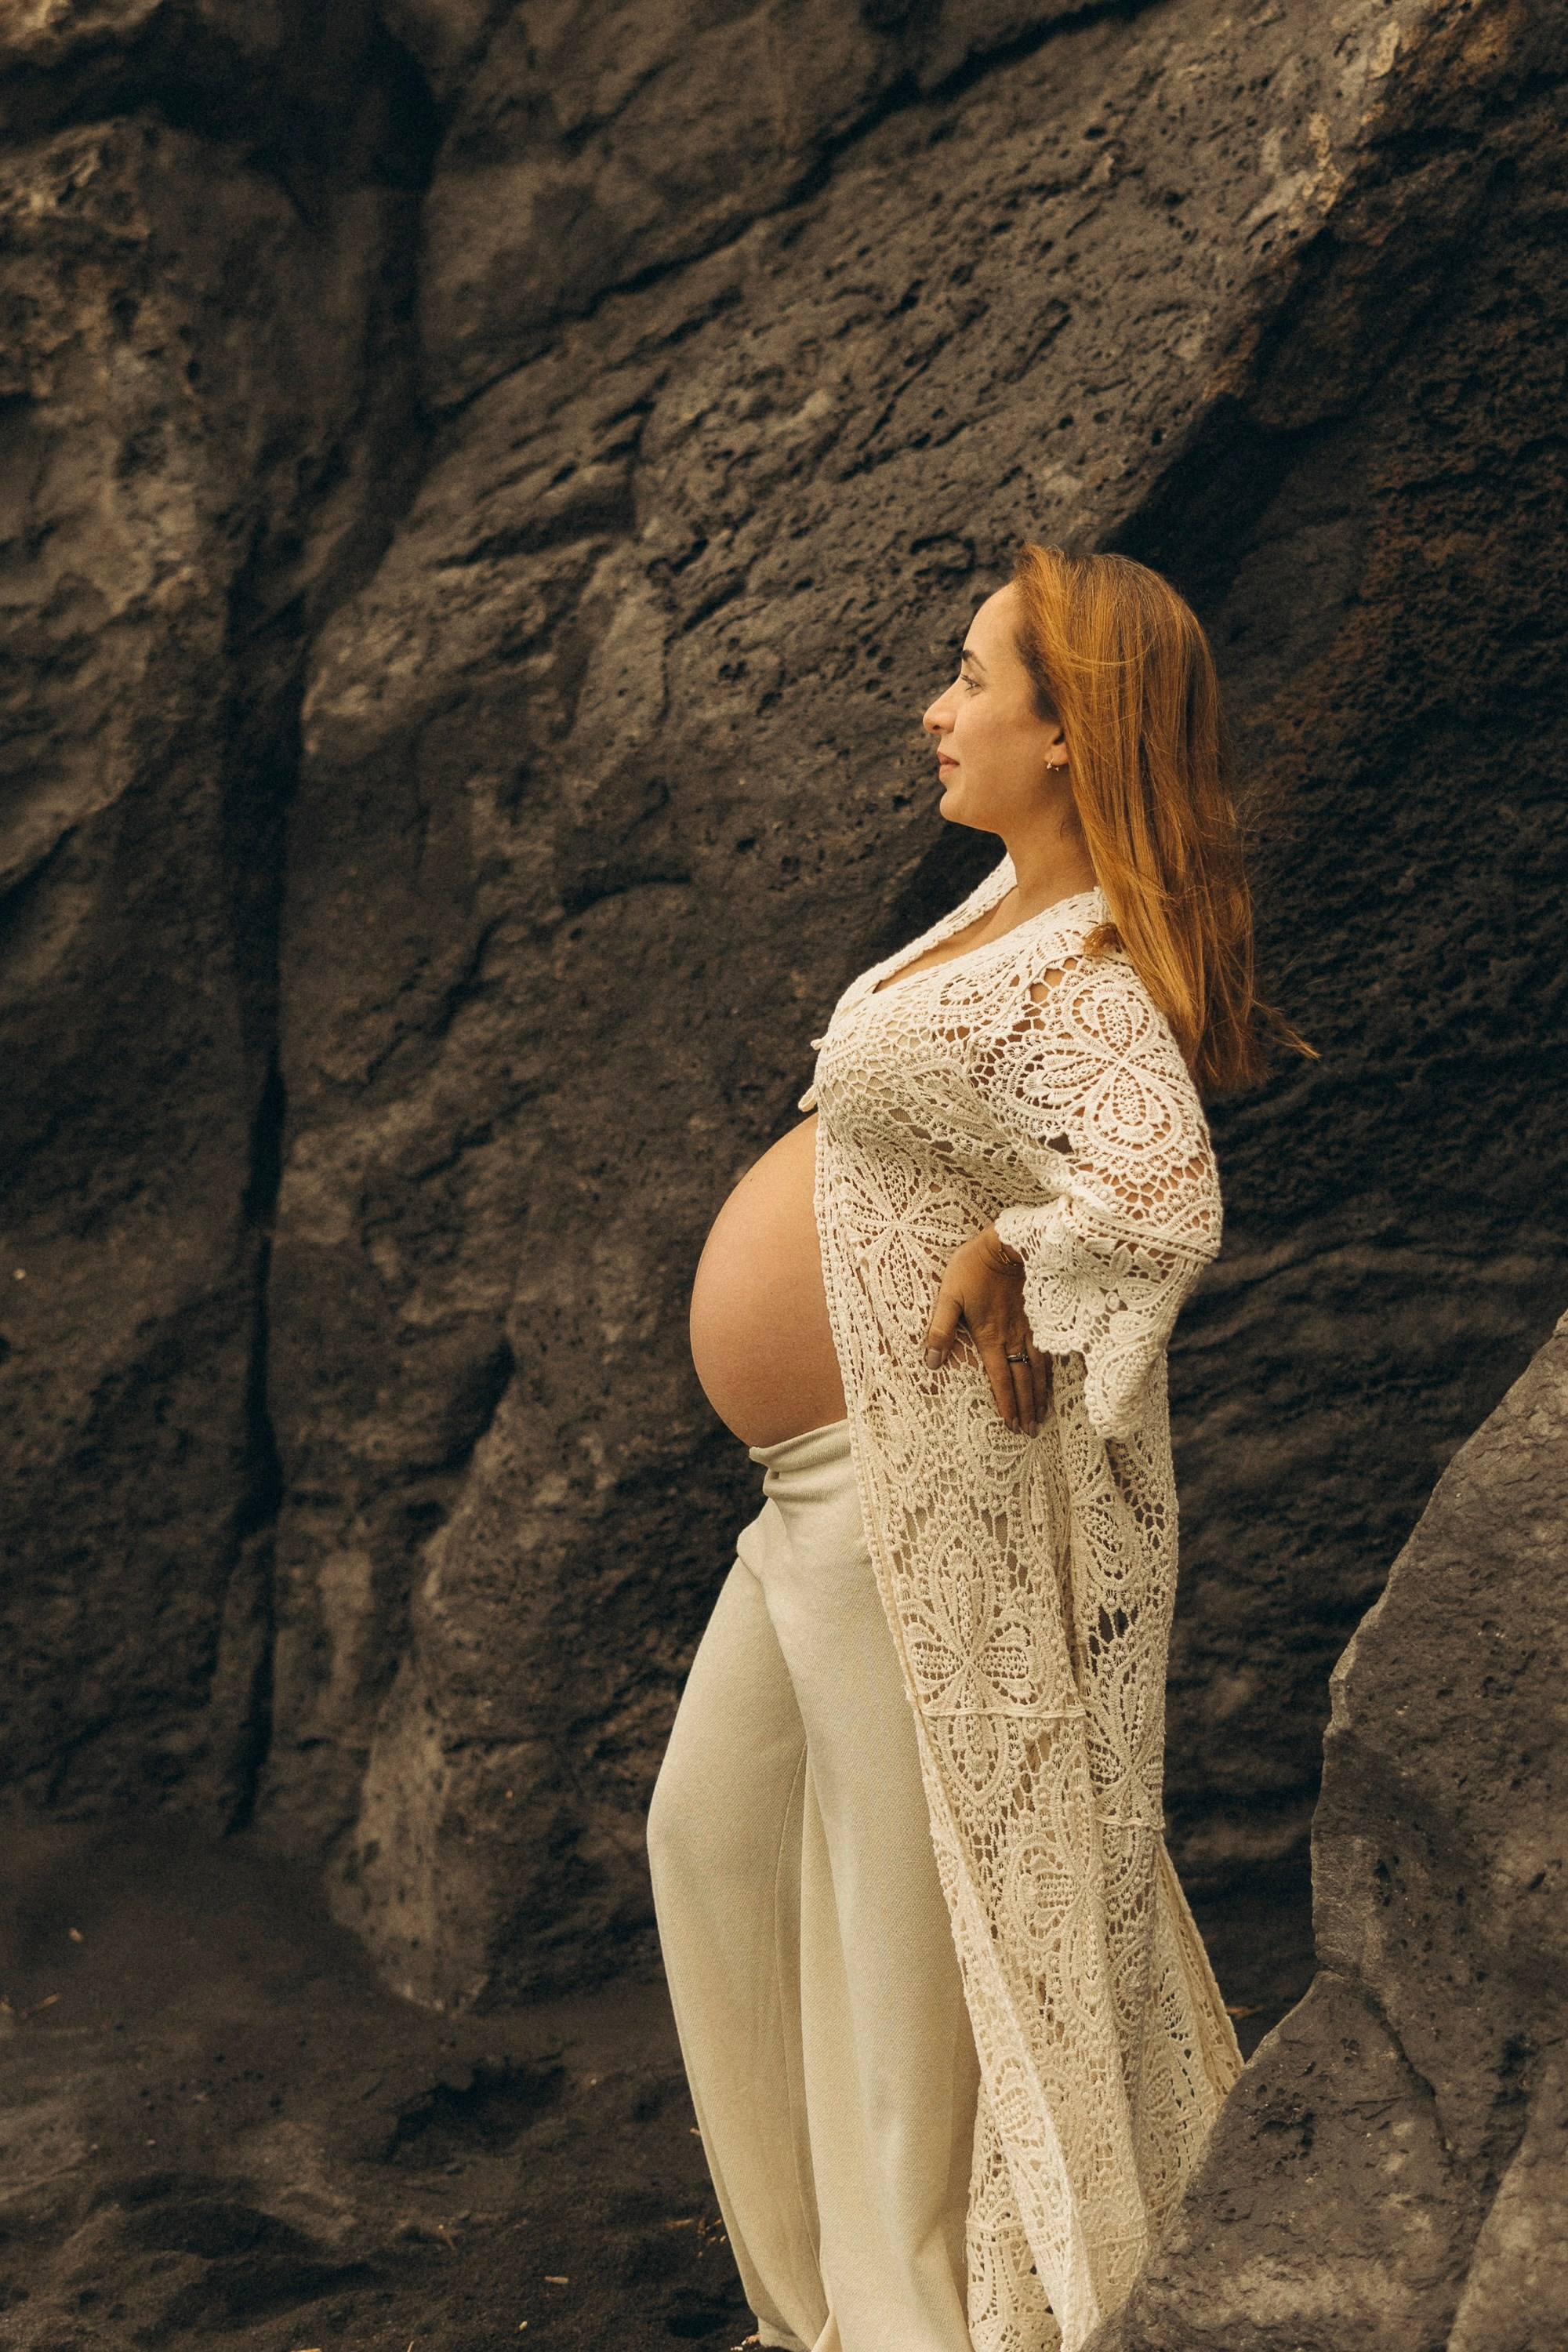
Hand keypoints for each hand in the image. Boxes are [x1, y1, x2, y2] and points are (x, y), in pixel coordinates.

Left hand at [924, 1226, 1050, 1435]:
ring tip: (1043, 1415)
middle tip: (1031, 1431)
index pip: (1001, 1378)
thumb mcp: (949, 1295)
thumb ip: (940, 1329)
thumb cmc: (975, 1266)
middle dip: (1027, 1408)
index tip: (1012, 1426)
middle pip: (1023, 1380)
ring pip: (1039, 1369)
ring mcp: (1031, 1327)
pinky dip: (1051, 1371)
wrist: (1009, 1242)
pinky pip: (1050, 1351)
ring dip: (1041, 1394)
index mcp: (991, 1336)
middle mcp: (1014, 1337)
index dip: (1006, 1404)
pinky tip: (1053, 1381)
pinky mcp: (1041, 1315)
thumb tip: (930, 1362)